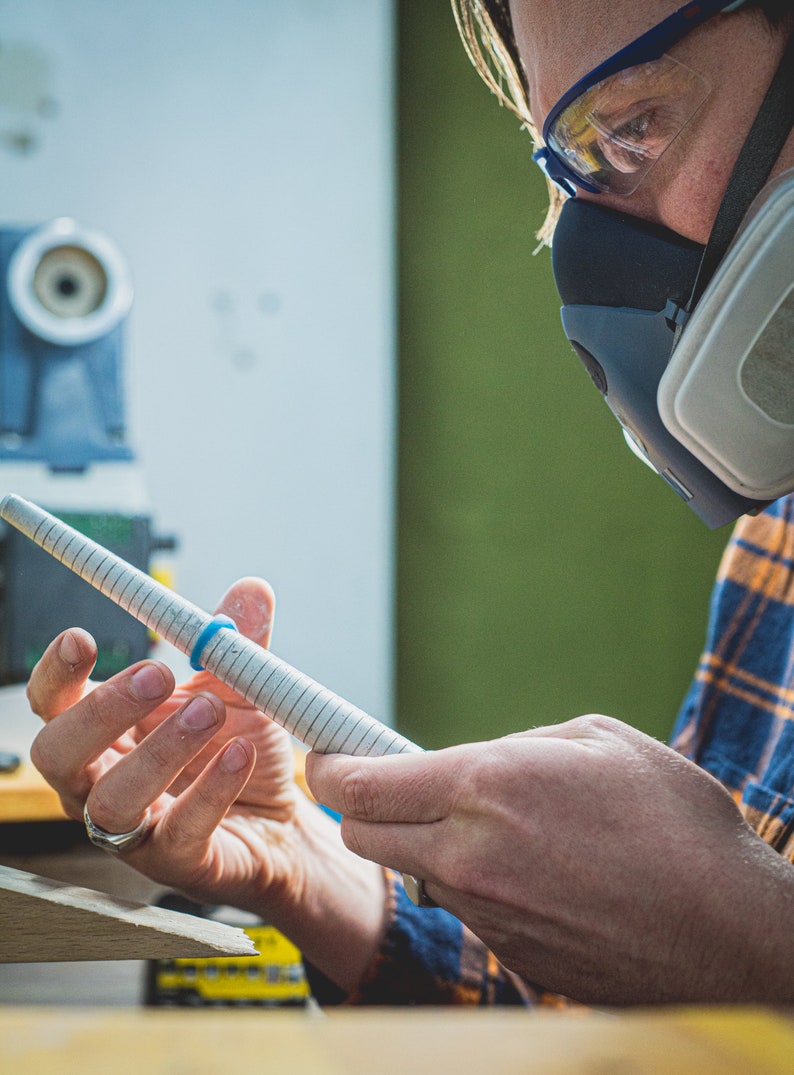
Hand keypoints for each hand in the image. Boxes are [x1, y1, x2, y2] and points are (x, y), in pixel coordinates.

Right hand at [28, 578, 387, 989]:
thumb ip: (237, 644)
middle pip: (59, 754)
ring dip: (160, 749)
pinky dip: (211, 790)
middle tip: (157, 674)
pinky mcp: (178, 864)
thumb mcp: (239, 688)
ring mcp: (133, 832)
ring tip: (210, 709)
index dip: (57, 673)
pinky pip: (179, 832)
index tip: (82, 638)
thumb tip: (252, 589)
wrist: (284, 823)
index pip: (53, 705)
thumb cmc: (237, 751)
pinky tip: (241, 754)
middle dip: (101, 711)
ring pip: (112, 801)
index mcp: (104, 734)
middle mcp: (101, 784)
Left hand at [307, 715, 793, 1003]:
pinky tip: (537, 875)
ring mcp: (486, 915)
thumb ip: (520, 746)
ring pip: (417, 875)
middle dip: (365, 811)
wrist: (729, 930)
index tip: (327, 758)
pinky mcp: (510, 955)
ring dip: (430, 849)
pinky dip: (478, 887)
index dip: (331, 767)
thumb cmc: (674, 821)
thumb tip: (481, 763)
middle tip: (395, 790)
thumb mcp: (598, 741)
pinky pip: (467, 911)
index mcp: (485, 789)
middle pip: (363, 838)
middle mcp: (469, 857)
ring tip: (498, 830)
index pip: (360, 785)